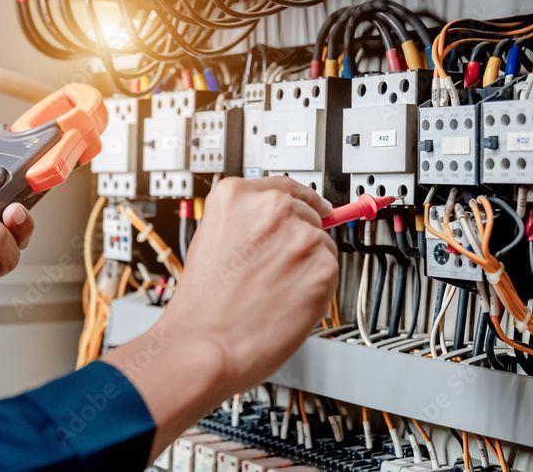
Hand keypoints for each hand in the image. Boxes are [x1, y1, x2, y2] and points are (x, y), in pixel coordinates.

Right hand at [104, 176, 338, 456]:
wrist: (204, 345)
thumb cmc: (202, 305)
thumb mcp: (210, 240)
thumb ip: (244, 223)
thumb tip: (278, 223)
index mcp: (236, 196)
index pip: (283, 186)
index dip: (300, 200)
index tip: (312, 206)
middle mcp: (271, 208)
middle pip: (307, 214)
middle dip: (298, 240)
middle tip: (276, 270)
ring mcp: (300, 236)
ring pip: (322, 244)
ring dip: (308, 265)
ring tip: (274, 291)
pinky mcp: (323, 267)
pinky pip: (330, 272)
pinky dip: (316, 288)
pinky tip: (287, 302)